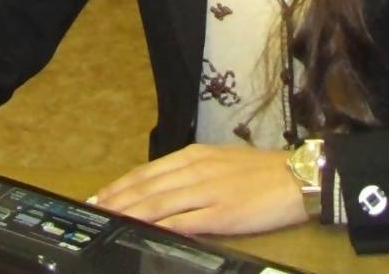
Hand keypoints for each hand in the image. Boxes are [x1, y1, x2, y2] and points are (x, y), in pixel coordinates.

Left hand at [93, 143, 306, 235]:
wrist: (295, 176)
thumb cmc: (262, 172)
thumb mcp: (222, 163)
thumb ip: (194, 175)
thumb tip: (166, 191)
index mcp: (196, 156)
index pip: (149, 171)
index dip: (122, 185)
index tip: (100, 195)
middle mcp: (197, 170)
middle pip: (148, 186)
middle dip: (117, 199)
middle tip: (93, 210)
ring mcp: (207, 191)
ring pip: (158, 202)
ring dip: (130, 212)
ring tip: (108, 221)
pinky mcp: (220, 213)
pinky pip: (183, 222)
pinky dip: (160, 227)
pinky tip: (144, 232)